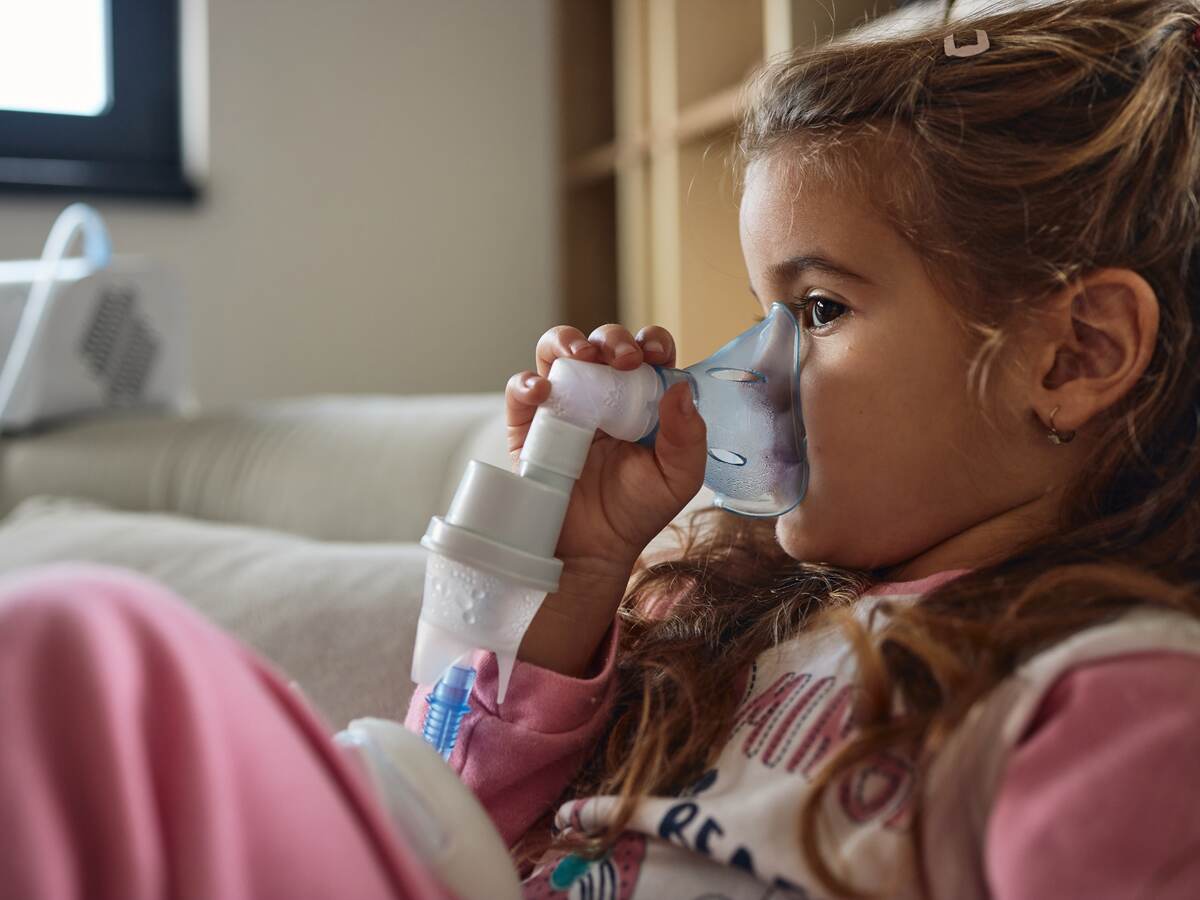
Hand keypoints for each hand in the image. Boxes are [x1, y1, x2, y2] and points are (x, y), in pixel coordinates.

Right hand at [505, 323, 706, 673]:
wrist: (593, 550)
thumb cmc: (637, 511)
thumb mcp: (678, 477)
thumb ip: (688, 435)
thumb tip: (680, 387)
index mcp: (641, 398)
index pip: (646, 352)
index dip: (652, 341)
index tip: (656, 353)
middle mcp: (601, 393)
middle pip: (601, 342)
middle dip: (612, 339)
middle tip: (623, 360)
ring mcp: (562, 404)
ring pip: (556, 350)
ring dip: (567, 341)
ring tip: (580, 356)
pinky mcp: (529, 424)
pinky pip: (520, 389)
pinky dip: (527, 382)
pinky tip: (543, 391)